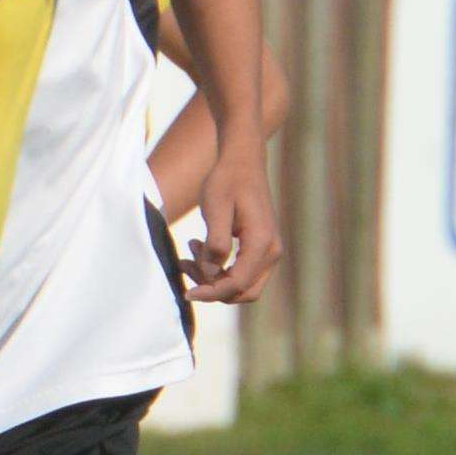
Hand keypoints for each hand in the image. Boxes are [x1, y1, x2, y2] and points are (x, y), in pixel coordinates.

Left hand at [179, 135, 281, 303]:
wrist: (242, 161)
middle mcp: (271, 251)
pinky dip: (220, 268)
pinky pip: (242, 271)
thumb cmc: (226, 181)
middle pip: (244, 291)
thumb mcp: (215, 208)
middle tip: (184, 264)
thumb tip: (210, 274)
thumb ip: (215, 243)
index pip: (237, 284)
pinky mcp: (260, 247)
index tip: (186, 292)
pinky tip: (198, 247)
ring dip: (214, 276)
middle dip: (212, 288)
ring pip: (242, 284)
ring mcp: (269, 251)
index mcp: (262, 243)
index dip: (211, 293)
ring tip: (189, 249)